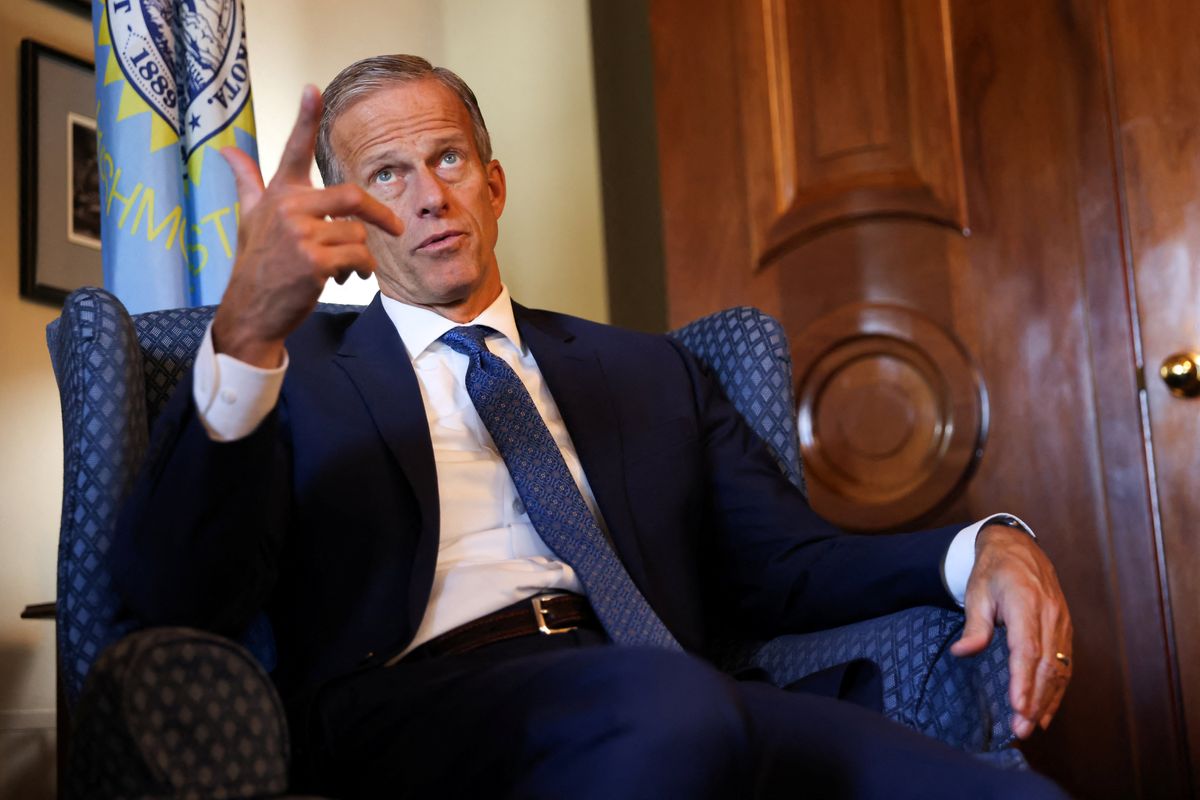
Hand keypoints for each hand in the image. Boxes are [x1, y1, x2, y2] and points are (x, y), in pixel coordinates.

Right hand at [212, 85, 403, 366]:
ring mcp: (299, 233)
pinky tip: (344, 279)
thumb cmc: (256, 262)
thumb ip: (247, 181)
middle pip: (352, 196)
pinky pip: (359, 257)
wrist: (252, 310)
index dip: (305, 117)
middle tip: (395, 228)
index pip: (294, 150)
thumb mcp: (250, 218)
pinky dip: (361, 271)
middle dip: (379, 215)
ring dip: (361, 255)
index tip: (313, 88)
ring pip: (358, 233)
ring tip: (343, 268)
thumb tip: (227, 149)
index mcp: (278, 194)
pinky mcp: (313, 260)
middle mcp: (287, 207)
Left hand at [949, 523, 1071, 739]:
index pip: (1027, 648)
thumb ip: (974, 625)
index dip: (1024, 680)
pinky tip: (1046, 711)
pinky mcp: (1066, 630)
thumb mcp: (977, 592)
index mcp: (1026, 602)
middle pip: (1047, 665)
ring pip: (1060, 669)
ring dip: (1047, 701)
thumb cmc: (993, 572)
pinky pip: (1066, 664)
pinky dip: (1058, 690)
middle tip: (1020, 728)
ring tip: (1031, 727)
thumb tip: (962, 652)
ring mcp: (1062, 623)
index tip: (1017, 706)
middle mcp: (1050, 615)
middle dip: (1035, 700)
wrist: (1019, 549)